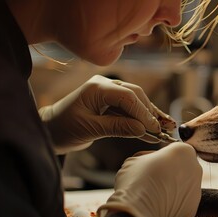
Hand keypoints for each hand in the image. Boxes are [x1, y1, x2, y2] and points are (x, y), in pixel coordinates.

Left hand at [38, 75, 175, 153]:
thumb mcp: (90, 129)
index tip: (154, 128)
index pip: (127, 96)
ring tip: (166, 128)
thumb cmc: (64, 128)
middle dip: (150, 112)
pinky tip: (153, 129)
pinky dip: (141, 120)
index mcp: (97, 88)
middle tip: (163, 129)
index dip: (143, 112)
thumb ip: (117, 127)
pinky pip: (130, 110)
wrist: (51, 130)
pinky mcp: (111, 103)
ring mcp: (109, 93)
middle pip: (135, 95)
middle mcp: (105, 86)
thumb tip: (142, 129)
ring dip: (150, 115)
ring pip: (136, 102)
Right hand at [97, 142, 201, 216]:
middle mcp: (195, 168)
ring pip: (184, 186)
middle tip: (152, 179)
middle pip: (182, 167)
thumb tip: (150, 162)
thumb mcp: (136, 159)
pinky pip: (182, 203)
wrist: (138, 212)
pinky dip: (173, 204)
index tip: (150, 164)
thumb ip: (149, 157)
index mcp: (183, 151)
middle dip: (169, 172)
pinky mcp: (193, 208)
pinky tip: (159, 205)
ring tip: (154, 194)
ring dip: (172, 188)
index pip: (173, 150)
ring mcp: (196, 189)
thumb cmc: (136, 182)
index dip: (160, 157)